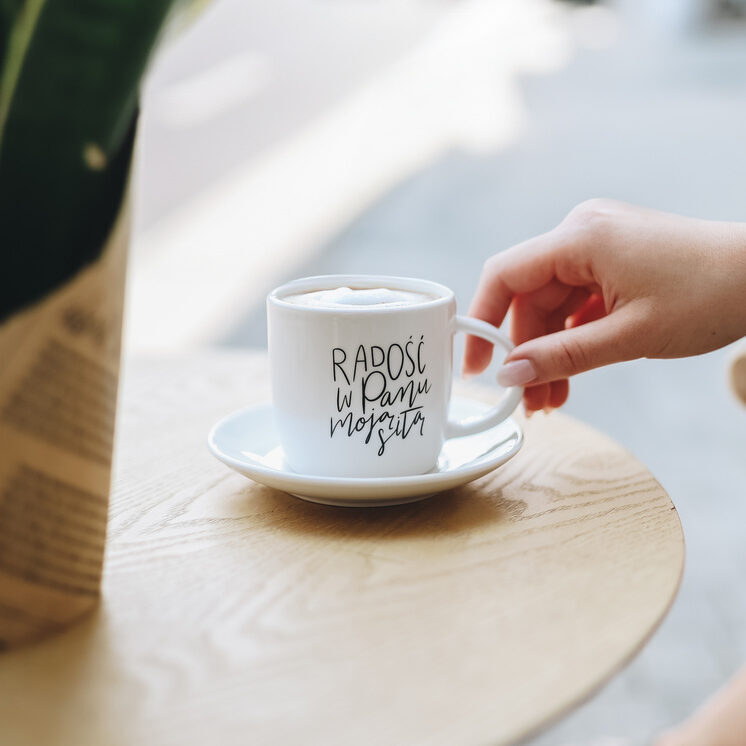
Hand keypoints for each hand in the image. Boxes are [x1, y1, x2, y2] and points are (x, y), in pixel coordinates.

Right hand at [464, 199, 745, 411]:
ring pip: (551, 305)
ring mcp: (597, 245)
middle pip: (528, 298)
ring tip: (550, 400)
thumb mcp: (629, 335)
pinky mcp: (612, 260)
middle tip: (527, 401)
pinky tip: (570, 375)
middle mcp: (581, 233)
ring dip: (548, 351)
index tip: (476, 367)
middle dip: (524, 351)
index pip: (504, 275)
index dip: (481, 321)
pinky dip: (571, 338)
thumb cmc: (710, 294)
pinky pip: (575, 302)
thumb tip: (509, 376)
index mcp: (580, 237)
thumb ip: (562, 356)